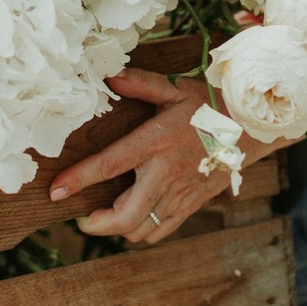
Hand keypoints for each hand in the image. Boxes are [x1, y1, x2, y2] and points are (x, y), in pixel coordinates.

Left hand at [48, 67, 239, 243]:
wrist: (250, 128)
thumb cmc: (209, 105)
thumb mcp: (174, 89)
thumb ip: (140, 82)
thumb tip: (109, 74)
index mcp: (155, 143)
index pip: (109, 165)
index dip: (79, 180)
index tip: (56, 191)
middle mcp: (165, 174)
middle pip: (124, 216)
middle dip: (96, 224)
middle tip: (83, 216)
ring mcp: (180, 194)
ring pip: (141, 228)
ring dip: (119, 227)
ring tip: (107, 214)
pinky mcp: (191, 205)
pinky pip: (161, 230)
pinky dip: (143, 230)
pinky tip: (136, 215)